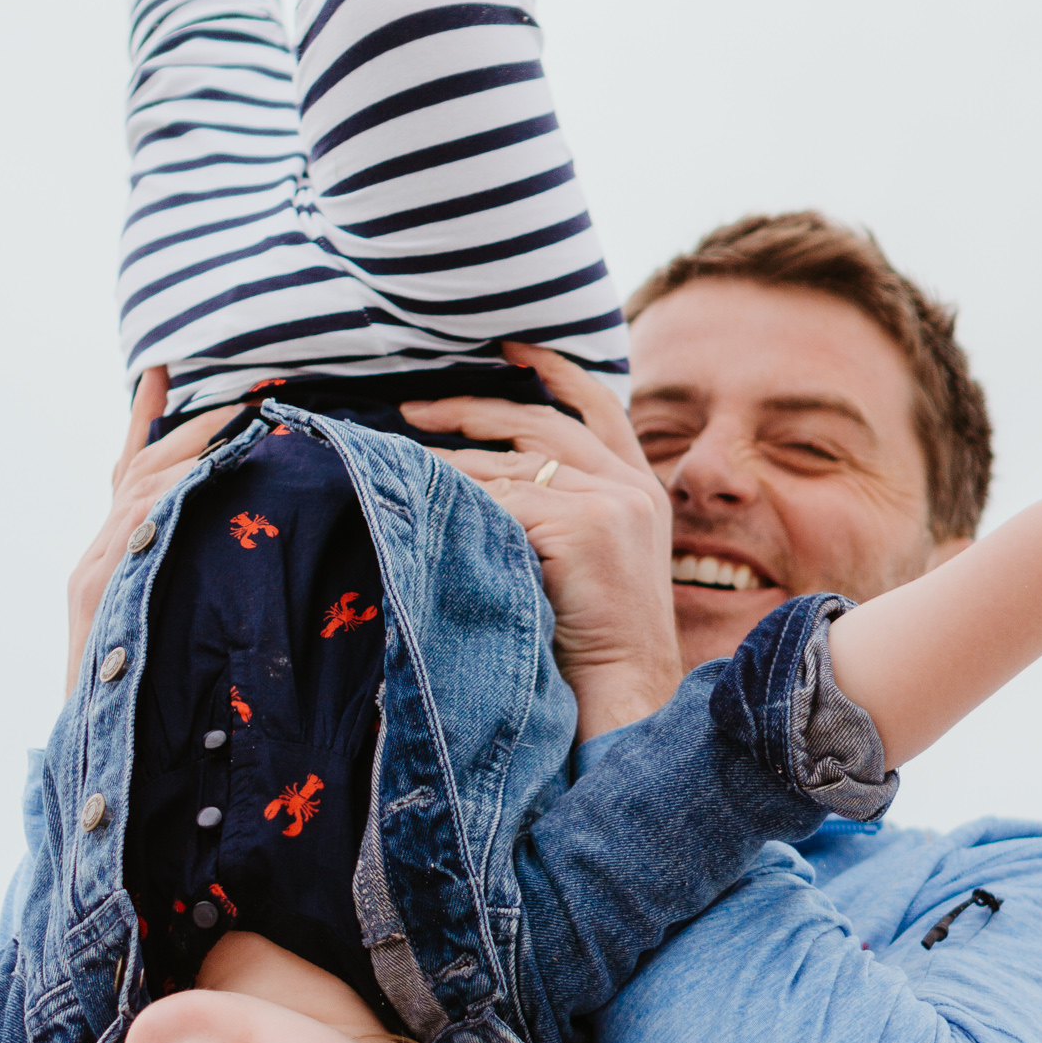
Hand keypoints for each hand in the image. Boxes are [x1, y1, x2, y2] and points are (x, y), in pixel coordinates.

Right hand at [65, 370, 272, 692]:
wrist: (95, 749)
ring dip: (191, 450)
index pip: (125, 470)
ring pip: (140, 487)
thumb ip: (185, 577)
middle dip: (186, 425)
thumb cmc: (148, 695)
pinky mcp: (89, 588)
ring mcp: (90, 570)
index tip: (162, 370)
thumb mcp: (172, 625)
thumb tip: (240, 553)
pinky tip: (203, 473)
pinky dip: (169, 494)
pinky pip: (135, 525)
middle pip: (137, 467)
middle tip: (241, 395)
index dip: (143, 419)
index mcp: (113, 558)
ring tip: (240, 424)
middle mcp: (94, 554)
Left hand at [401, 345, 681, 738]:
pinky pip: (502, 504)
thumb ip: (561, 513)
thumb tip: (486, 478)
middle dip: (472, 409)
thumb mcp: (587, 562)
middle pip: (540, 424)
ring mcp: (612, 502)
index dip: (555, 370)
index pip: (596, 408)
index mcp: (641, 488)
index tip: (511, 346)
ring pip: (509, 468)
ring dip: (449, 468)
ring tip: (400, 467)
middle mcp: (632, 486)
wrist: (624, 696)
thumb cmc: (593, 644)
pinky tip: (426, 513)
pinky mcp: (586, 525)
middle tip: (413, 409)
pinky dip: (460, 507)